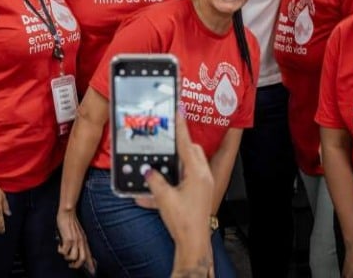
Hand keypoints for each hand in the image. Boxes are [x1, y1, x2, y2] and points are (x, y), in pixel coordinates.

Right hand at [56, 208, 94, 272]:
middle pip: (83, 259)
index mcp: (84, 240)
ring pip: (73, 257)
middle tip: (70, 264)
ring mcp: (75, 240)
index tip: (92, 271)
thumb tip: (77, 250)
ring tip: (64, 252)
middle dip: (76, 265)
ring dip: (67, 257)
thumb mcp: (78, 233)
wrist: (68, 212)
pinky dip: (60, 251)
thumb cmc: (71, 222)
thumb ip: (79, 241)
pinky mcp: (68, 239)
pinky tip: (59, 245)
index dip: (90, 264)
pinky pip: (64, 252)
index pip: (89, 254)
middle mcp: (81, 241)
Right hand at [143, 116, 214, 273]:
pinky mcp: (202, 191)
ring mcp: (204, 183)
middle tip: (167, 137)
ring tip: (167, 156)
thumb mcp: (164, 199)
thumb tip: (147, 170)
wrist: (193, 241)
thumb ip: (155, 181)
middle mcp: (203, 175)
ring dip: (181, 157)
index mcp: (197, 172)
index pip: (186, 144)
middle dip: (180, 143)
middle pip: (192, 150)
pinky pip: (193, 172)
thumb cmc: (182, 221)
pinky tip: (170, 176)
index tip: (177, 110)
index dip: (181, 127)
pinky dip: (182, 169)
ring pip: (193, 161)